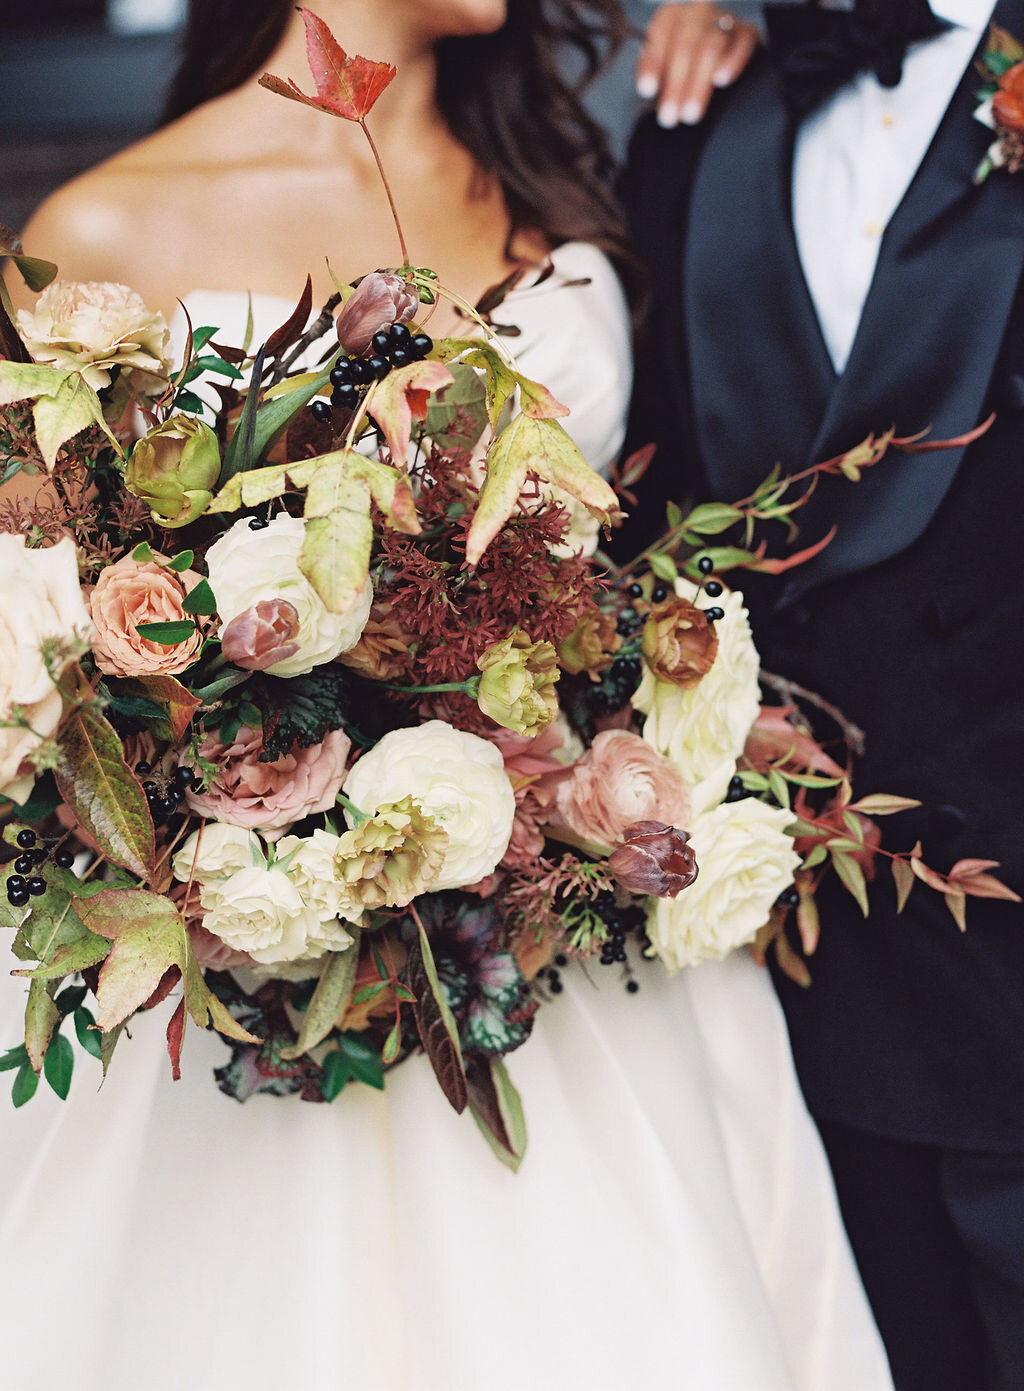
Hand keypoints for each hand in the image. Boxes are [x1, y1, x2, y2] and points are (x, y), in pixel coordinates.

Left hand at [635, 4, 758, 127]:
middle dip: (675, 84)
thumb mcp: (665, 67)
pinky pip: (742, 41)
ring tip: (690, 113)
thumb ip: (657, 76)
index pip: (660, 33)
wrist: (722, 57)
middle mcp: (698, 12)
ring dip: (698, 82)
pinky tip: (721, 80)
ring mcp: (724, 19)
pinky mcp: (747, 32)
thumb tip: (652, 96)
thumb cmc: (686, 66)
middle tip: (669, 117)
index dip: (653, 62)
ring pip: (712, 46)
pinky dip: (732, 60)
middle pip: (686, 44)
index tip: (648, 90)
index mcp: (672, 16)